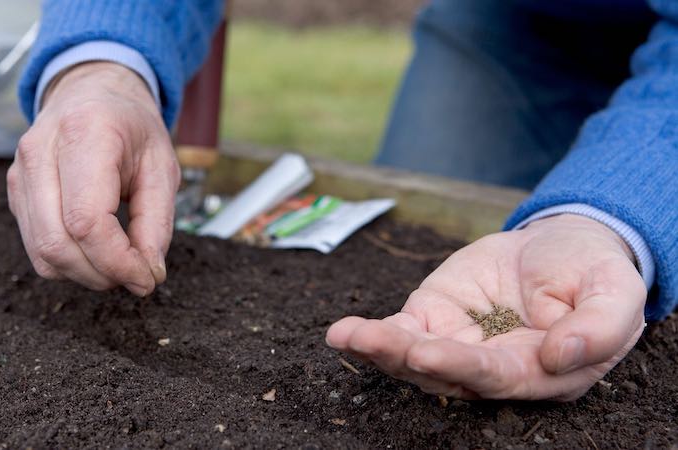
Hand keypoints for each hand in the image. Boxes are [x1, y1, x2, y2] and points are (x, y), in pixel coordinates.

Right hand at [7, 62, 179, 295]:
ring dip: (86, 274)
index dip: (118, 262)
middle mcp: (41, 152)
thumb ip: (158, 223)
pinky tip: (98, 252)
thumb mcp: (163, 168)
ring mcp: (20, 172)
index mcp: (85, 134)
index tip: (147, 279)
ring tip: (121, 264)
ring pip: (42, 252)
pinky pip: (36, 246)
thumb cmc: (133, 129)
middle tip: (138, 276)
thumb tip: (148, 274)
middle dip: (102, 274)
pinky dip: (70, 263)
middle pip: (57, 243)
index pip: (87, 221)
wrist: (94, 94)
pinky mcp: (15, 191)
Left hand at [327, 215, 646, 400]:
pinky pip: (398, 331)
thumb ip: (599, 327)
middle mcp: (491, 367)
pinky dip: (370, 333)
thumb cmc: (591, 273)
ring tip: (347, 336)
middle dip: (407, 360)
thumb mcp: (615, 292)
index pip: (497, 376)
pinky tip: (342, 333)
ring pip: (412, 357)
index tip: (429, 352)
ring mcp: (457, 342)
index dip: (462, 367)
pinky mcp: (432, 317)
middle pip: (444, 373)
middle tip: (377, 342)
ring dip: (378, 349)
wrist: (561, 245)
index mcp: (539, 371)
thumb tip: (561, 357)